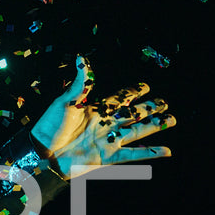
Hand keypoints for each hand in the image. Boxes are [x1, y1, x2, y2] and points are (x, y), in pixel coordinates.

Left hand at [31, 55, 174, 175]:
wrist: (42, 152)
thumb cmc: (50, 126)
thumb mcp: (66, 101)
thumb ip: (80, 83)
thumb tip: (81, 58)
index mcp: (96, 109)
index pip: (120, 98)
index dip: (133, 92)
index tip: (146, 86)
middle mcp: (105, 124)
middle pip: (133, 114)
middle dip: (149, 108)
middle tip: (164, 103)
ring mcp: (108, 141)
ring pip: (137, 131)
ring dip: (155, 126)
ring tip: (172, 119)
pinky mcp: (107, 157)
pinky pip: (133, 155)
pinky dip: (150, 152)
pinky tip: (166, 150)